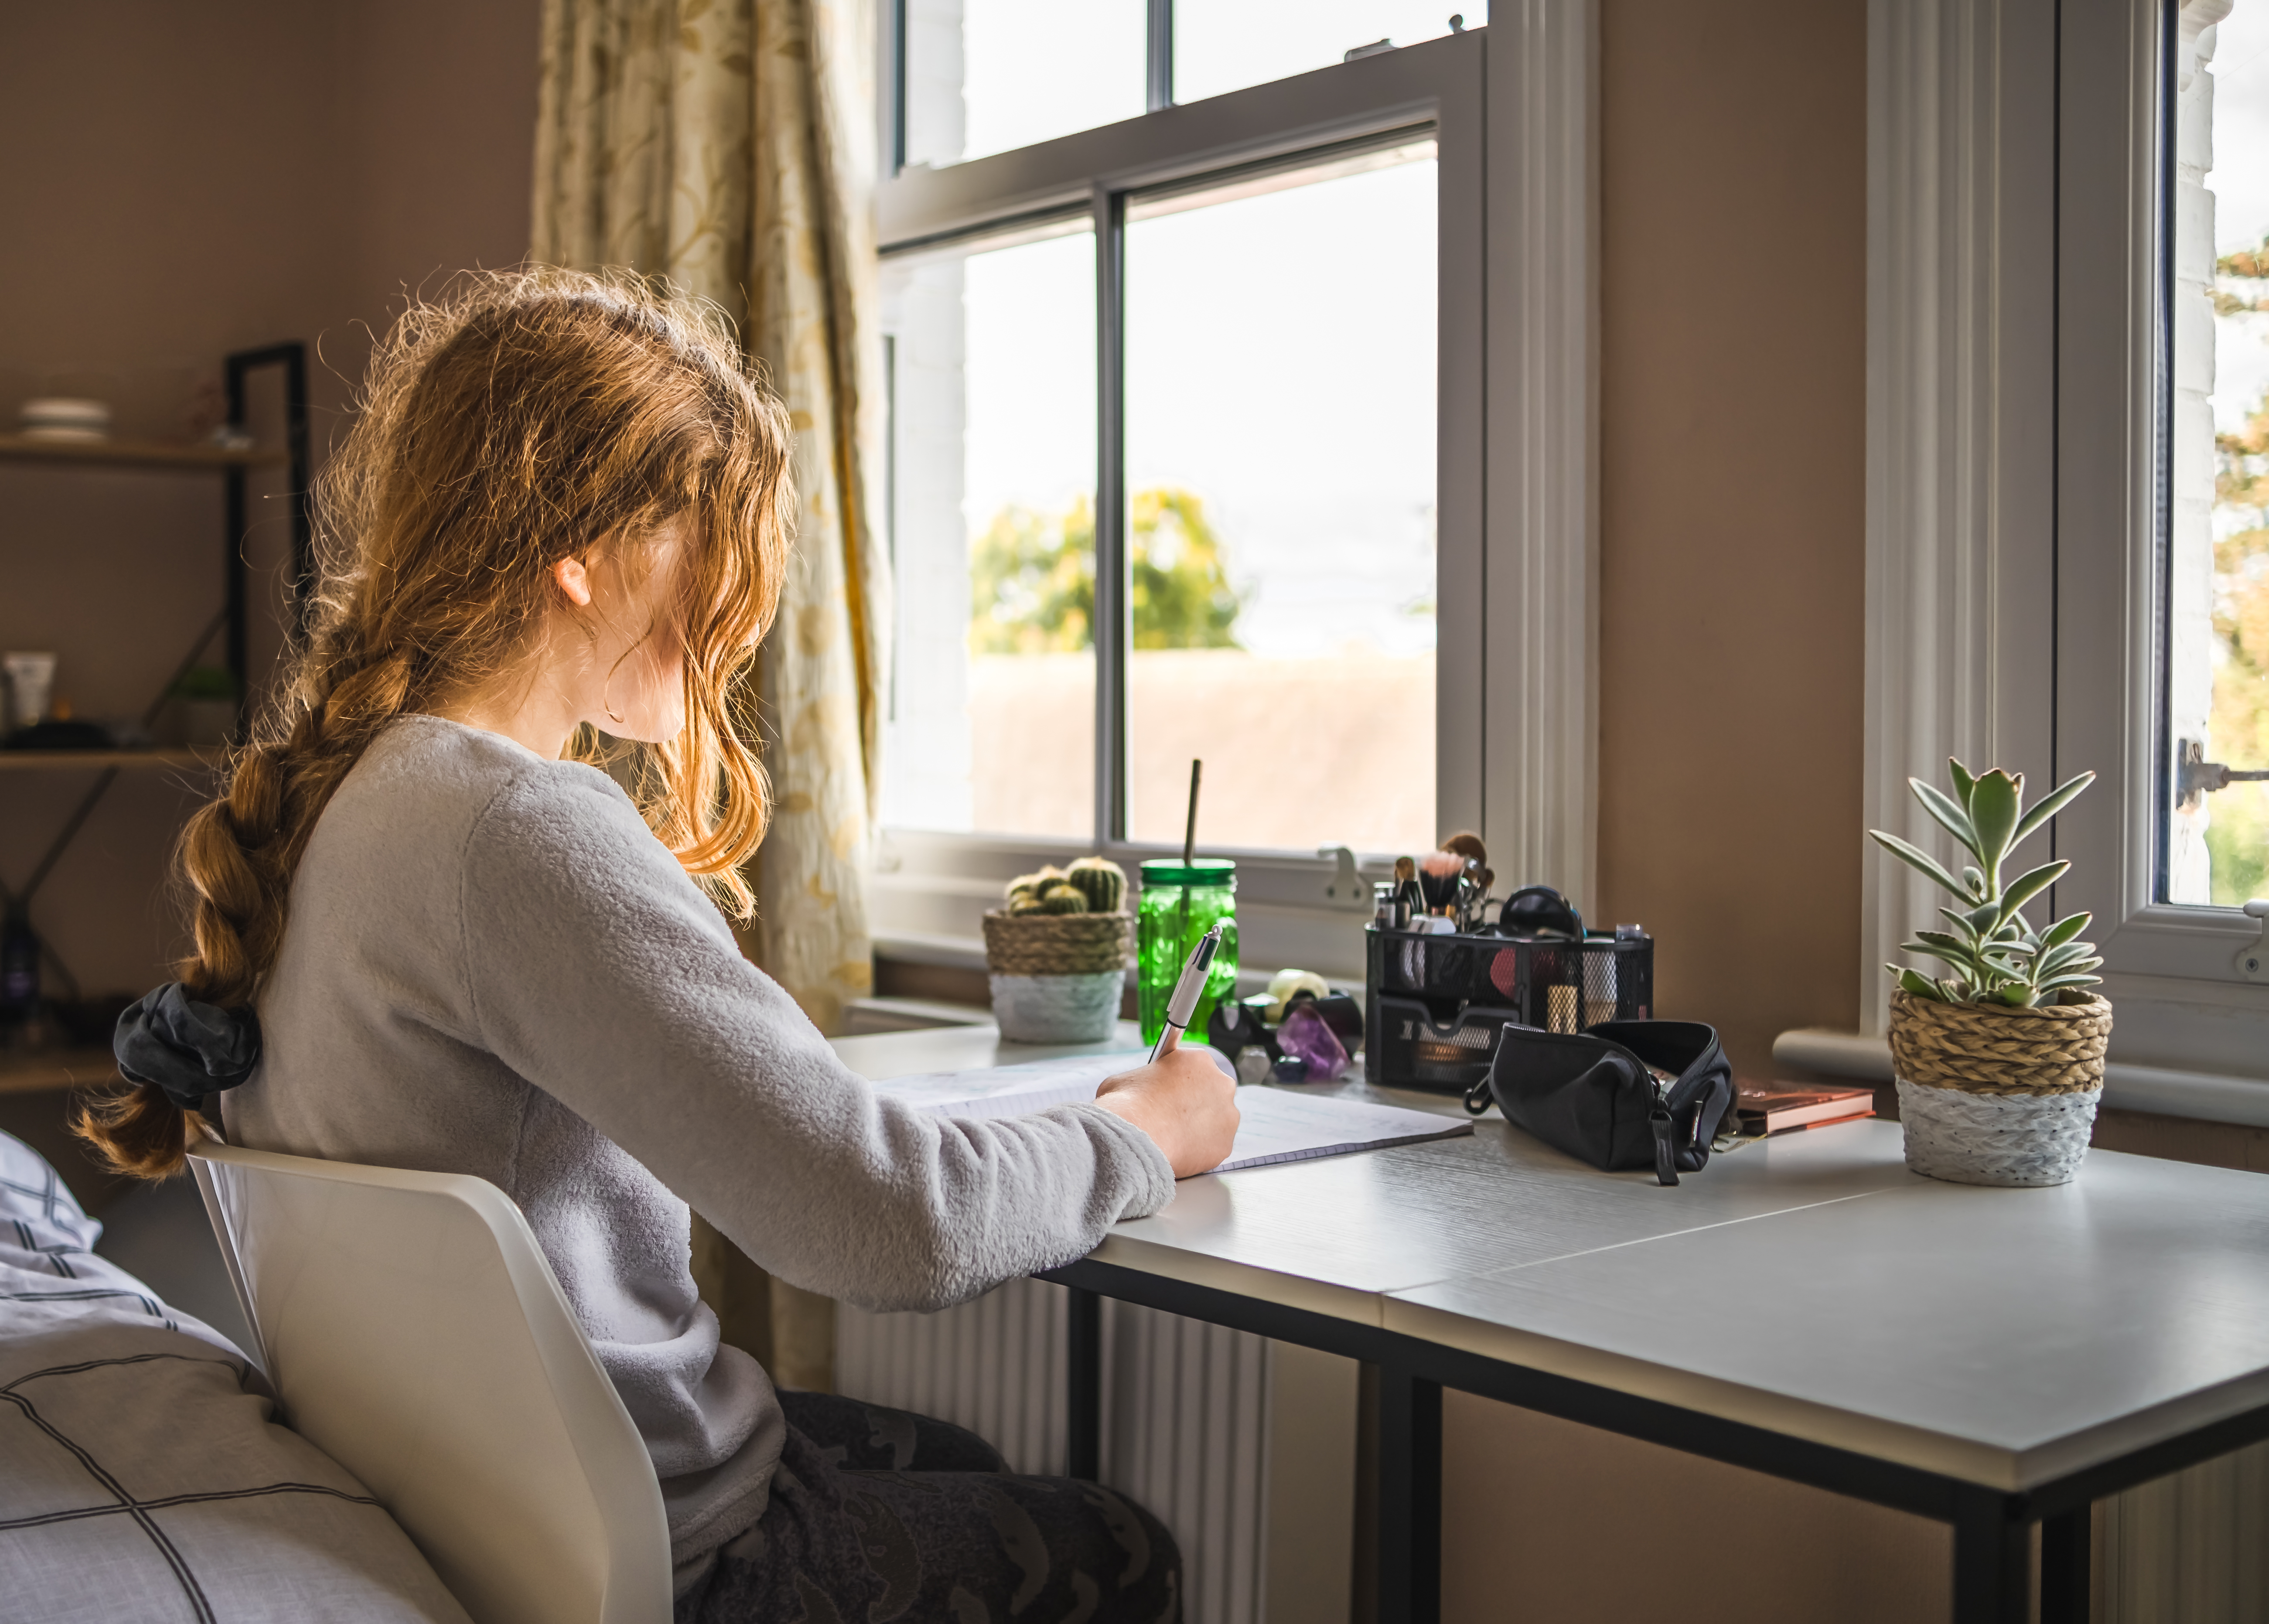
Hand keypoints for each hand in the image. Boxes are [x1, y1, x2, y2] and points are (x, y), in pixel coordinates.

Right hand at [1094, 1045, 1239, 1177]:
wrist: (1135, 1136)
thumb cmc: (1127, 1104)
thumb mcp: (1124, 1080)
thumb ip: (1139, 1082)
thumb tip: (1133, 1092)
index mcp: (1198, 1060)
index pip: (1194, 1068)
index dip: (1179, 1082)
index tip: (1171, 1092)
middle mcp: (1221, 1083)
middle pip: (1210, 1093)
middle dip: (1195, 1104)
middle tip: (1172, 1117)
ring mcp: (1227, 1115)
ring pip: (1215, 1122)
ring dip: (1199, 1128)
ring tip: (1173, 1137)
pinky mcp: (1225, 1145)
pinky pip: (1212, 1147)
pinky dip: (1198, 1151)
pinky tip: (1178, 1151)